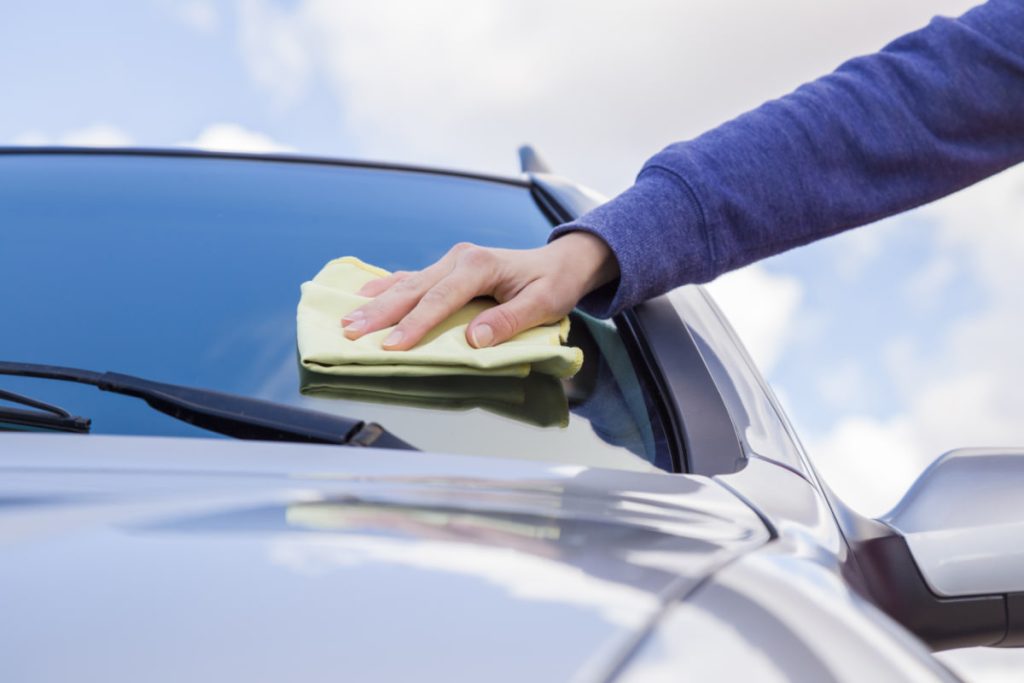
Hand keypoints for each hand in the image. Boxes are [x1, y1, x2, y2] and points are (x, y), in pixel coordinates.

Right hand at [341, 232, 618, 349]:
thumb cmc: (553, 284)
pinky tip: (363, 296)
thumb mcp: (543, 304)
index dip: (415, 324)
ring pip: (407, 283)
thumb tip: (474, 339)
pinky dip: (386, 289)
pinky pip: (411, 279)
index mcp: (480, 265)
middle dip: (380, 313)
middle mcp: (459, 258)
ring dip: (376, 302)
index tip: (392, 346)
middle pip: (414, 289)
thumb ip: (509, 320)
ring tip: (347, 319)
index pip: (441, 299)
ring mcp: (450, 261)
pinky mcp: (447, 268)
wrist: (560, 262)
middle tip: (351, 333)